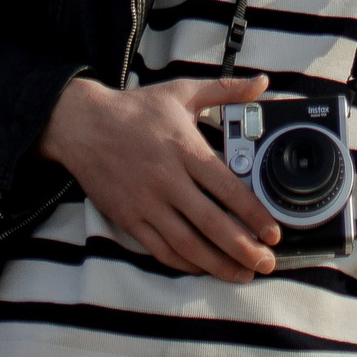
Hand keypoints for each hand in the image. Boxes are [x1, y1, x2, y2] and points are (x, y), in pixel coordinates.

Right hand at [38, 73, 280, 281]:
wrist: (83, 125)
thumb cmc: (136, 109)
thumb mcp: (182, 91)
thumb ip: (226, 89)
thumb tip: (262, 82)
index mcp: (185, 149)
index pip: (227, 188)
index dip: (253, 214)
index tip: (273, 232)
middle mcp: (167, 180)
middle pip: (212, 223)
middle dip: (243, 248)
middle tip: (266, 263)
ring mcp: (147, 203)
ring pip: (188, 244)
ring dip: (218, 264)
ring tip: (242, 274)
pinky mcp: (128, 219)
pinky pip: (160, 249)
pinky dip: (184, 263)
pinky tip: (203, 268)